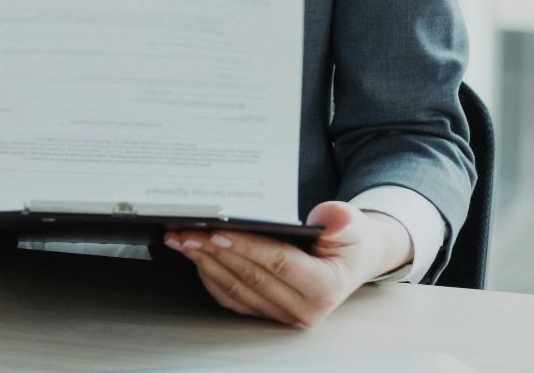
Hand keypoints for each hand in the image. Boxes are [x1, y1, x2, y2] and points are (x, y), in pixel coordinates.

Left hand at [162, 201, 411, 327]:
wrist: (351, 260)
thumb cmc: (348, 240)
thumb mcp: (353, 225)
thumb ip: (342, 221)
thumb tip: (330, 217)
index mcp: (324, 289)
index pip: (278, 263)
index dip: (246, 247)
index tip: (216, 232)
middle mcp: (302, 309)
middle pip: (249, 277)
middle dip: (213, 252)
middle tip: (185, 231)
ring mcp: (282, 315)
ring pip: (234, 288)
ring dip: (203, 262)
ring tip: (181, 239)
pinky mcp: (265, 313)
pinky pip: (230, 297)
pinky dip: (209, 275)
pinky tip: (194, 255)